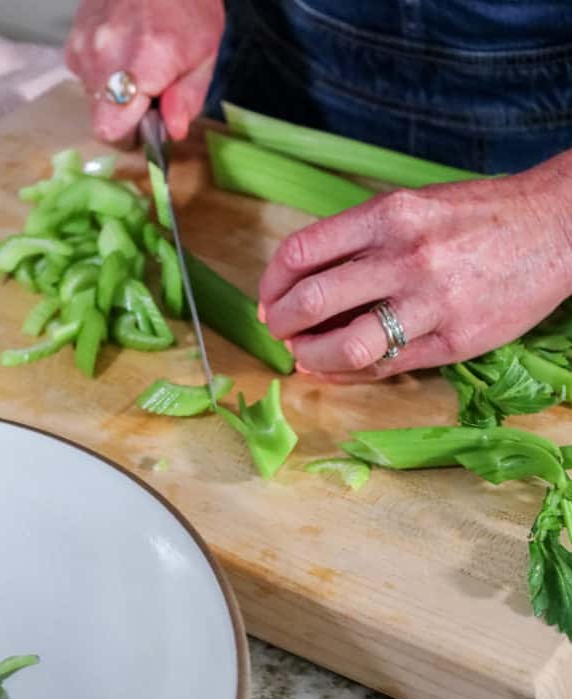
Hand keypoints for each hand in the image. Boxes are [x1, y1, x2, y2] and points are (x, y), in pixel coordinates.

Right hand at [66, 0, 223, 142]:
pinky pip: (83, 70)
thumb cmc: (189, 5)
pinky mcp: (74, 33)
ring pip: (91, 95)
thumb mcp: (205, 55)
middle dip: (123, 117)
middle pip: (99, 117)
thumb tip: (173, 131)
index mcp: (141, 64)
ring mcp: (84, 43)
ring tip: (137, 66)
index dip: (129, 138)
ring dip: (113, 93)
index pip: (111, 130)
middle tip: (148, 96)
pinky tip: (122, 50)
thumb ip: (188, 98)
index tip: (145, 129)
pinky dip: (102, 70)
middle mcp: (104, 56)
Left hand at [258, 156, 571, 380]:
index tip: (271, 297)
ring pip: (347, 345)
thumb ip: (360, 240)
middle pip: (313, 301)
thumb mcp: (413, 207)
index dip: (272, 283)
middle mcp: (406, 257)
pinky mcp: (455, 341)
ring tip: (304, 355)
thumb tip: (304, 283)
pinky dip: (348, 375)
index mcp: (389, 215)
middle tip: (279, 330)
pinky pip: (387, 368)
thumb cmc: (477, 216)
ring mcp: (432, 303)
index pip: (301, 252)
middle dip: (281, 323)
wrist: (556, 226)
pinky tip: (334, 371)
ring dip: (311, 356)